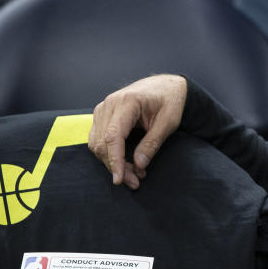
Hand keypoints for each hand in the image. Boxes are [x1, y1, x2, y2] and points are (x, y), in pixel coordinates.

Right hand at [88, 74, 186, 188]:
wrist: (167, 86)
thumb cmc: (170, 101)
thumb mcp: (168, 122)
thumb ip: (152, 143)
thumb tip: (138, 166)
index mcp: (127, 102)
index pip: (113, 136)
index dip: (115, 160)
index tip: (120, 179)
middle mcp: (110, 104)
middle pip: (103, 143)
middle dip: (116, 166)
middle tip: (135, 182)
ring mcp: (103, 108)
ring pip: (97, 143)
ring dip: (111, 162)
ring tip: (133, 175)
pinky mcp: (103, 114)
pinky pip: (98, 139)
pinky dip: (109, 154)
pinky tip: (125, 163)